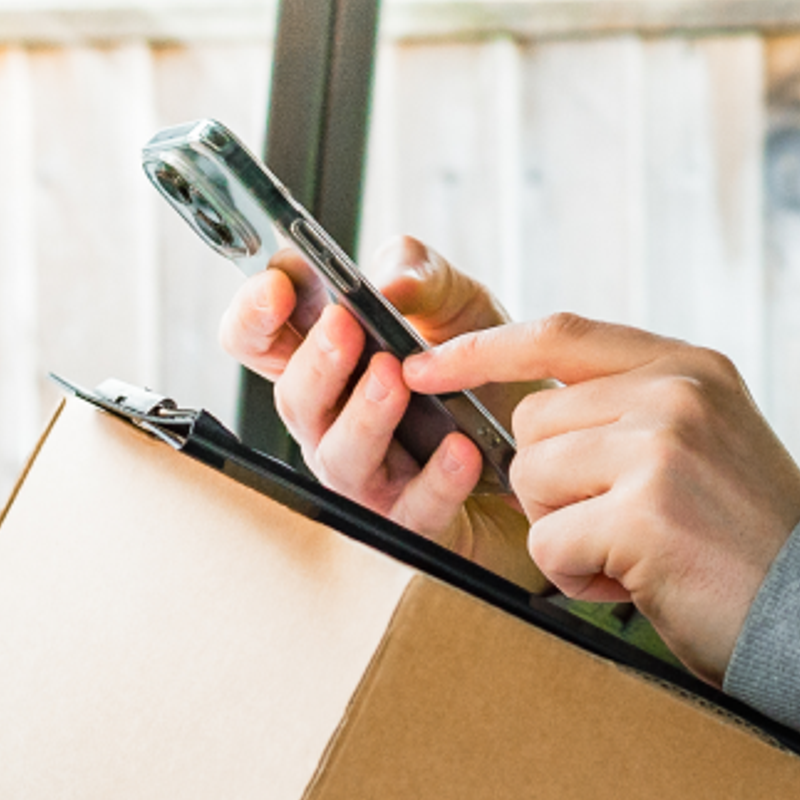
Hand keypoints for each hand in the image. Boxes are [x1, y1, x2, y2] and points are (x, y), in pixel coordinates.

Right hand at [217, 238, 542, 584]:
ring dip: (365, 416)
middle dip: (315, 361)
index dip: (252, 316)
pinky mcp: (415, 522)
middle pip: (294, 400)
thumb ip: (419, 277)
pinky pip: (414, 509)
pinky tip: (460, 450)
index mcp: (328, 367)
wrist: (546, 439)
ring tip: (396, 379)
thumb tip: (387, 285)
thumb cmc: (482, 372)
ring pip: (342, 458)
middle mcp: (334, 425)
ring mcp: (369, 478)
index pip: (259, 343)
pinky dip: (436, 479)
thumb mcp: (456, 304)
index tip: (276, 287)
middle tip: (344, 325)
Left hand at [402, 316, 799, 682]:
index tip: (424, 365)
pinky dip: (578, 576)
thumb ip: (632, 410)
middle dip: (551, 487)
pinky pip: (548, 542)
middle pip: (531, 424)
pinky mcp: (644, 512)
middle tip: (619, 525)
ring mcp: (661, 448)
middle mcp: (676, 394)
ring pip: (532, 481)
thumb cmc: (752, 543)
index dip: (481, 349)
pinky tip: (639, 581)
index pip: (559, 335)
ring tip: (636, 553)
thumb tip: (525, 414)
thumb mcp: (706, 443)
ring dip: (566, 534)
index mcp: (689, 368)